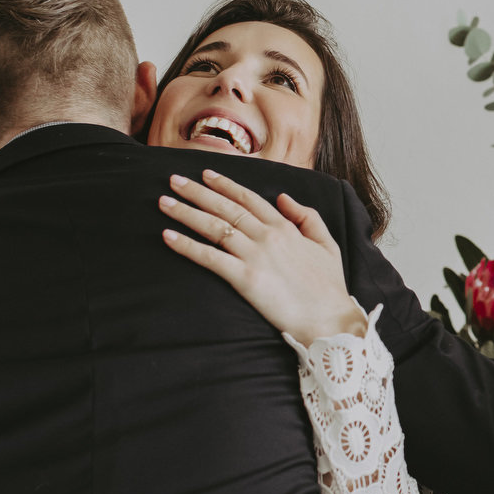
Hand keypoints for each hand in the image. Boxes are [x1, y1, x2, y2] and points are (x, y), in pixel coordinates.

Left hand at [159, 169, 367, 345]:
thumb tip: (283, 196)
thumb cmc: (329, 287)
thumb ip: (307, 216)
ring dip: (186, 213)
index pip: (249, 199)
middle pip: (226, 208)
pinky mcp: (245, 278)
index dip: (225, 185)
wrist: (329, 320)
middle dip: (197, 191)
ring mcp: (255, 256)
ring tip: (164, 202)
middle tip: (174, 179)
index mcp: (286, 228)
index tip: (206, 173)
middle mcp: (267, 236)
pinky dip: (187, 246)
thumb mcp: (327, 244)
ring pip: (214, 227)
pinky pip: (209, 257)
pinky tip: (168, 236)